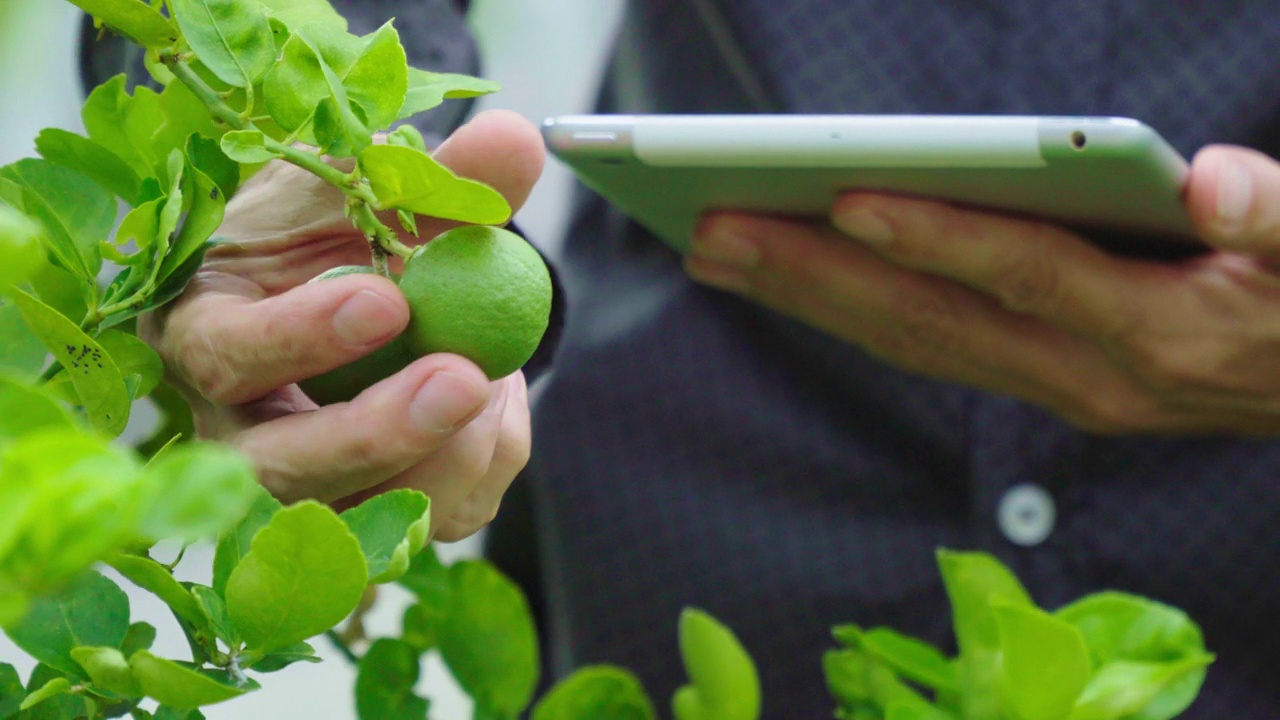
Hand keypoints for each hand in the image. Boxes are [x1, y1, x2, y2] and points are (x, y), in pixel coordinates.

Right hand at [139, 110, 545, 540]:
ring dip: (451, 451)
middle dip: (377, 431)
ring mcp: (304, 490)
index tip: (387, 300)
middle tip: (462, 378)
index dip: (301, 336)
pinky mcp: (372, 521)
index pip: (228, 354)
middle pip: (282, 470)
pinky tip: (497, 402)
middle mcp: (236, 432)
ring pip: (366, 515)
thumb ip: (434, 176)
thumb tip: (514, 139)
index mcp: (208, 335)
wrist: (351, 295)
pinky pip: (435, 517)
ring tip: (495, 374)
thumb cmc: (334, 237)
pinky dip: (487, 460)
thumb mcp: (367, 193)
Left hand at [685, 145, 1279, 434]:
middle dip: (816, 275)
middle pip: (931, 320)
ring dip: (809, 300)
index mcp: (1156, 330)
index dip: (936, 237)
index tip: (845, 198)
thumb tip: (1215, 181)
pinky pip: (929, 352)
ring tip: (717, 255)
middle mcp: (1090, 374)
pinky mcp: (1043, 386)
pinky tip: (792, 282)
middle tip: (713, 232)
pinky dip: (852, 316)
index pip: (1025, 274)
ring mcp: (1059, 390)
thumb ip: (1279, 218)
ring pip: (912, 344)